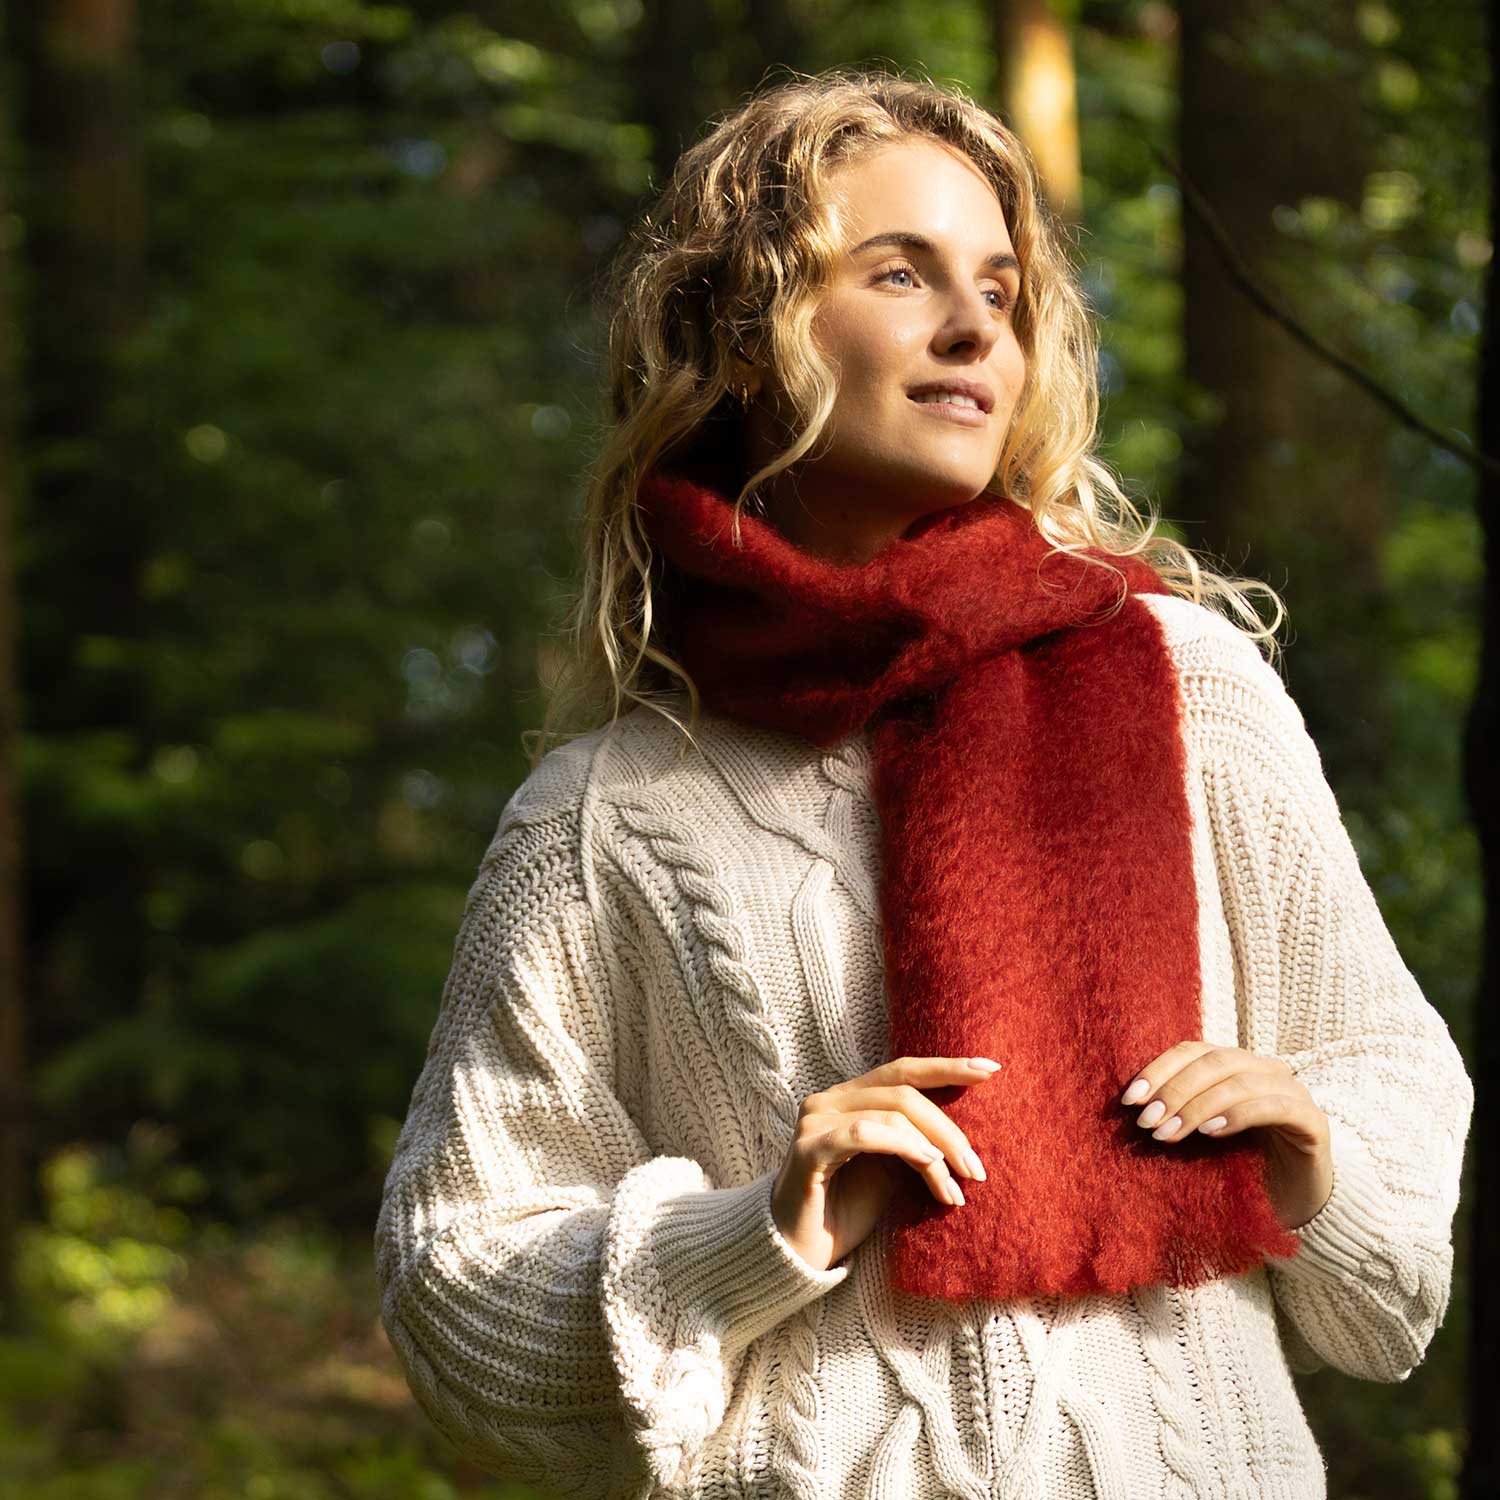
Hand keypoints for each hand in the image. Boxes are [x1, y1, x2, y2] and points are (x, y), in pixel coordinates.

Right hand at [770, 1055, 1001, 1272]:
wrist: (799, 1253)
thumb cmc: (846, 1211)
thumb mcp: (892, 1171)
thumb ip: (916, 1145)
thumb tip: (966, 1140)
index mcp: (850, 1098)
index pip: (902, 1070)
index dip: (946, 1067)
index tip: (990, 1069)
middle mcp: (829, 1099)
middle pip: (903, 1091)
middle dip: (948, 1129)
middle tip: (976, 1170)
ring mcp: (815, 1120)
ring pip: (890, 1112)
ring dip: (933, 1149)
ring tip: (954, 1189)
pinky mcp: (808, 1148)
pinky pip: (863, 1134)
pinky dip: (902, 1146)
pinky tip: (927, 1166)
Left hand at [1120, 1040, 1333, 1231]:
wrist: (1298, 1206)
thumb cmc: (1240, 1167)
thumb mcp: (1201, 1136)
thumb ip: (1177, 1115)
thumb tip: (1133, 1108)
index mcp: (1235, 1065)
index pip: (1192, 1051)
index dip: (1158, 1070)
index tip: (1130, 1100)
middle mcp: (1265, 1070)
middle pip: (1214, 1062)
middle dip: (1175, 1090)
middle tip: (1147, 1122)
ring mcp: (1293, 1092)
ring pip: (1241, 1082)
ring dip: (1198, 1106)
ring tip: (1169, 1134)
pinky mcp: (1313, 1121)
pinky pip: (1275, 1106)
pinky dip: (1238, 1115)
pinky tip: (1211, 1134)